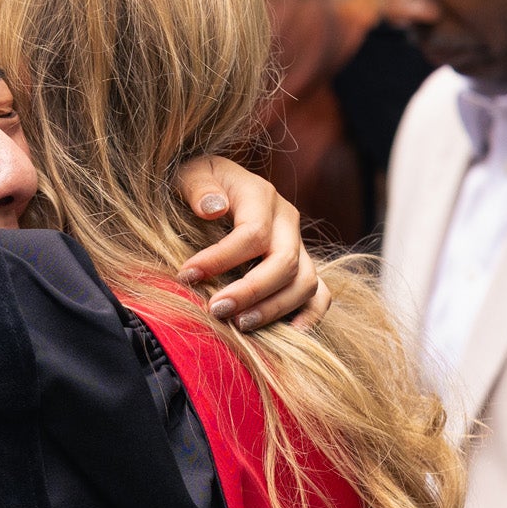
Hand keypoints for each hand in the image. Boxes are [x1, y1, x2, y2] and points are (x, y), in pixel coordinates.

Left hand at [171, 157, 327, 329]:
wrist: (216, 186)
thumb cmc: (199, 184)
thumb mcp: (192, 173)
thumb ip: (199, 187)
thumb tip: (213, 208)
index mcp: (261, 196)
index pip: (253, 233)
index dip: (220, 258)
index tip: (186, 275)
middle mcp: (287, 221)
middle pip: (284, 262)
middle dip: (250, 291)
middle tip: (215, 309)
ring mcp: (298, 245)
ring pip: (305, 282)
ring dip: (274, 308)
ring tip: (239, 324)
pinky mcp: (301, 267)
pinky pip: (320, 295)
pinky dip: (310, 316)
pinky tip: (288, 334)